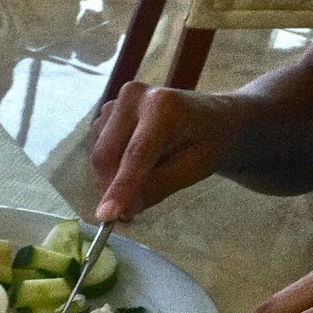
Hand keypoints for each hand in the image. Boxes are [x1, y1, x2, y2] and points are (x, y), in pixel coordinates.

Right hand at [90, 83, 241, 220]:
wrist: (215, 118)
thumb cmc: (210, 141)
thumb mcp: (194, 169)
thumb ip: (157, 188)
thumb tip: (123, 211)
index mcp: (163, 105)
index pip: (135, 154)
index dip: (120, 187)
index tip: (106, 216)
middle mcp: (134, 97)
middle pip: (106, 155)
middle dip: (113, 187)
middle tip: (131, 208)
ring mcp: (116, 102)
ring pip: (98, 156)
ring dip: (112, 177)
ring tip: (144, 175)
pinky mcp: (106, 112)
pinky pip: (97, 150)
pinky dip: (111, 166)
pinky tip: (133, 162)